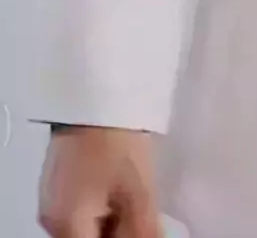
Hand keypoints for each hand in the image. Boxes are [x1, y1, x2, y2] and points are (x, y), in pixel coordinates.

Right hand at [38, 128, 162, 237]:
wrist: (96, 93)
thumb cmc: (117, 143)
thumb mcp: (139, 195)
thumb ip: (144, 233)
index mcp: (67, 226)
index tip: (141, 227)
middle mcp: (51, 219)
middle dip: (118, 232)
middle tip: (143, 213)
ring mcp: (53, 199)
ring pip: (86, 226)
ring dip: (111, 222)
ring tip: (135, 200)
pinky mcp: (59, 182)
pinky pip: (80, 210)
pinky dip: (102, 208)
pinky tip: (122, 191)